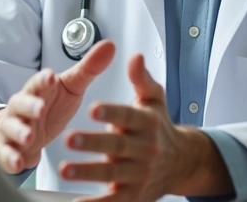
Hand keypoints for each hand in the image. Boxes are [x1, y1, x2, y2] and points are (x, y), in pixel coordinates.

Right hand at [0, 40, 115, 173]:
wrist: (22, 132)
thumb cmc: (48, 106)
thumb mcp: (70, 87)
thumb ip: (89, 68)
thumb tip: (110, 45)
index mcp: (38, 90)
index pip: (39, 81)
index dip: (44, 79)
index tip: (52, 77)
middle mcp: (22, 107)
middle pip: (22, 103)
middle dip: (30, 105)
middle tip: (40, 109)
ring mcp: (13, 128)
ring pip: (12, 128)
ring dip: (19, 132)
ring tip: (29, 138)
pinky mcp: (8, 149)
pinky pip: (6, 153)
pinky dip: (11, 158)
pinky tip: (18, 162)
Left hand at [60, 54, 227, 201]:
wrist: (181, 162)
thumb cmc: (159, 127)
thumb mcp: (154, 99)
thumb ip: (141, 79)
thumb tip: (135, 57)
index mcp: (147, 124)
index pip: (128, 116)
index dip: (111, 112)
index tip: (93, 107)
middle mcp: (145, 149)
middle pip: (118, 147)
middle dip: (93, 143)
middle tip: (70, 138)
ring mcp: (140, 174)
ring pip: (112, 175)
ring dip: (87, 173)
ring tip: (65, 169)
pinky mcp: (134, 195)